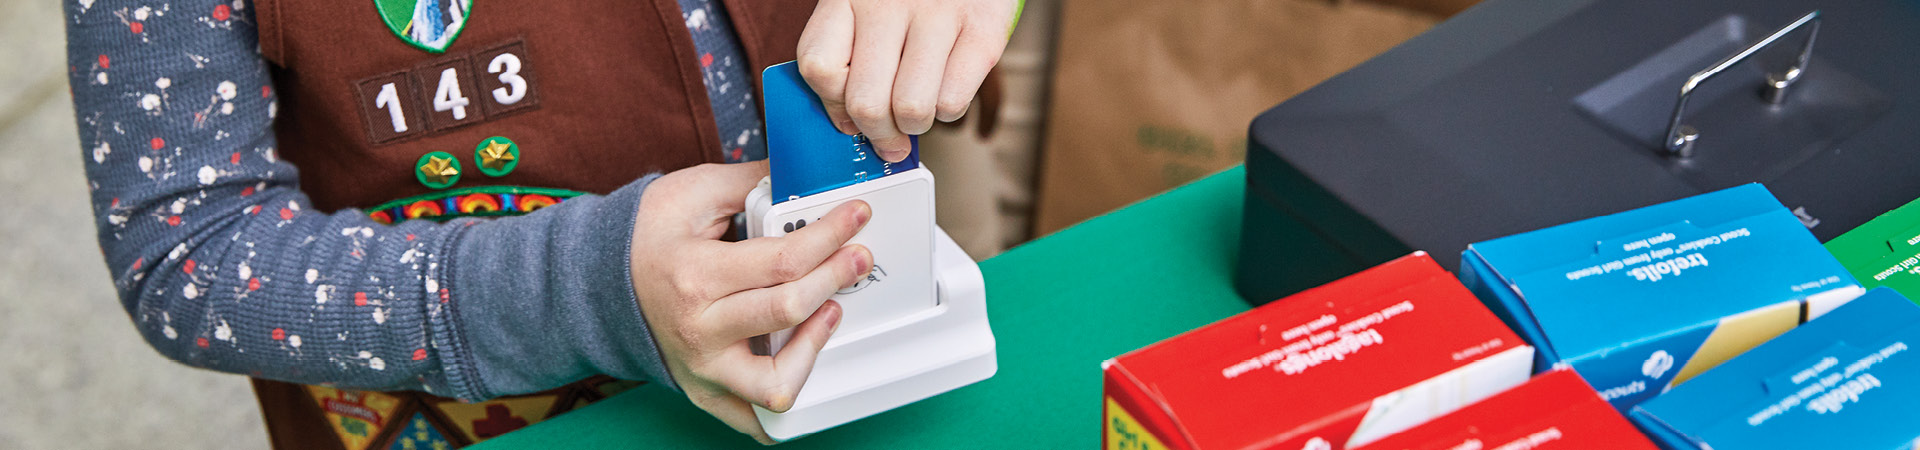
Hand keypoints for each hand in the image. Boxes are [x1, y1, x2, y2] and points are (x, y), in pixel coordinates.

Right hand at [629, 161, 873, 442]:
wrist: (595, 282)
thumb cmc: (647, 236)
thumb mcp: (692, 193)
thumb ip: (751, 182)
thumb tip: (803, 174)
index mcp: (697, 275)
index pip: (782, 260)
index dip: (830, 234)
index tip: (855, 216)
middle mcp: (700, 328)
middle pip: (788, 310)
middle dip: (835, 278)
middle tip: (858, 257)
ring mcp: (702, 367)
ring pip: (776, 382)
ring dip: (814, 346)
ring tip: (828, 313)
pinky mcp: (704, 390)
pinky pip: (752, 420)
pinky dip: (784, 401)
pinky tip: (805, 367)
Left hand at [796, 0, 1017, 161]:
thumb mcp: (864, 9)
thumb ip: (848, 57)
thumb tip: (851, 127)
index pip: (819, 67)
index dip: (834, 105)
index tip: (850, 115)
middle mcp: (886, 2)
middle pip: (865, 103)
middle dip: (881, 134)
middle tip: (893, 134)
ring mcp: (935, 13)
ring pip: (910, 110)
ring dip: (915, 125)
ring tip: (920, 109)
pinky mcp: (981, 28)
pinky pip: (952, 102)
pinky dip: (949, 111)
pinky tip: (948, 88)